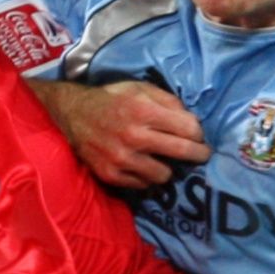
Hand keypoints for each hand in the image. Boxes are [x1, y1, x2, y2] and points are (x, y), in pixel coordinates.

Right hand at [41, 80, 208, 187]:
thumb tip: (192, 121)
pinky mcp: (110, 174)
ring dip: (167, 168)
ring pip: (163, 175)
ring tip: (162, 160)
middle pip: (182, 152)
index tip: (198, 136)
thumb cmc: (111, 99)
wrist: (73, 113)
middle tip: (202, 155)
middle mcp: (133, 136)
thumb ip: (168, 101)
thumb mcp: (140, 89)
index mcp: (143, 110)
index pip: (188, 129)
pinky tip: (141, 165)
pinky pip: (142, 184)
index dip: (198, 133)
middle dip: (198, 154)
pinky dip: (145, 176)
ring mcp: (121, 158)